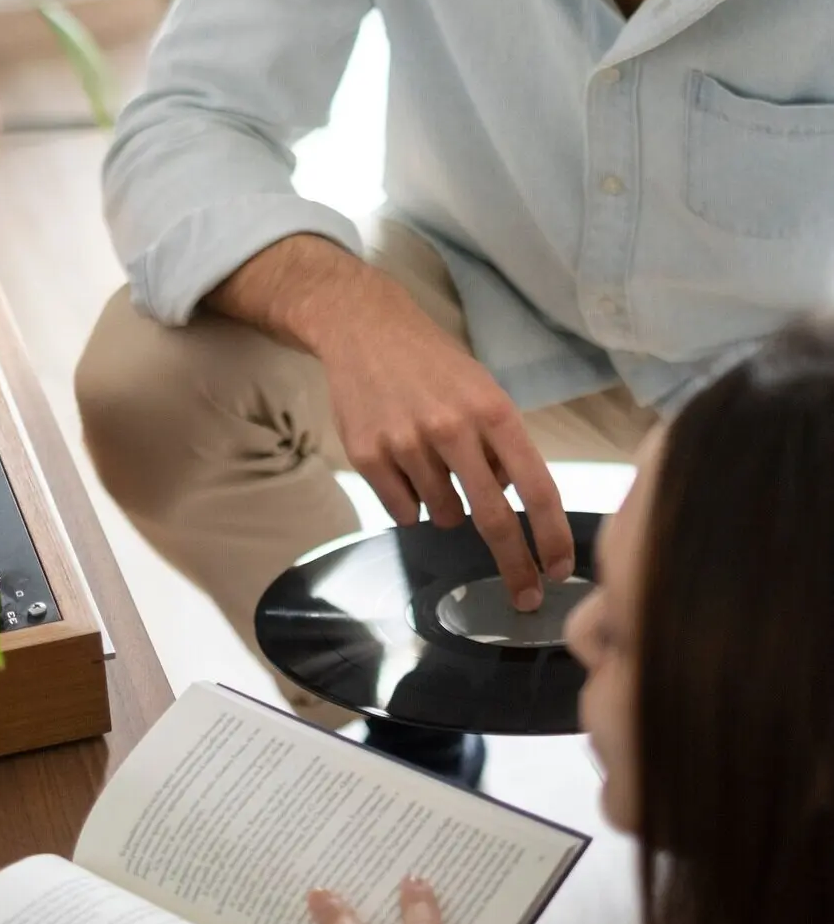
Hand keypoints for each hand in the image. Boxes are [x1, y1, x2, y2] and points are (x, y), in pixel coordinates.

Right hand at [312, 273, 572, 608]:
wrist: (364, 328)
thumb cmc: (433, 365)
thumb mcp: (483, 390)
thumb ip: (501, 446)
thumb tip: (512, 502)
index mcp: (494, 411)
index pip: (536, 487)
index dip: (552, 536)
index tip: (558, 570)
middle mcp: (453, 428)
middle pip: (494, 518)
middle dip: (514, 565)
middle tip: (524, 595)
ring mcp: (407, 443)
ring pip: (444, 515)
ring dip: (447, 506)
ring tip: (431, 462)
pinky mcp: (368, 455)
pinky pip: (404, 511)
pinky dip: (410, 501)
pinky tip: (402, 463)